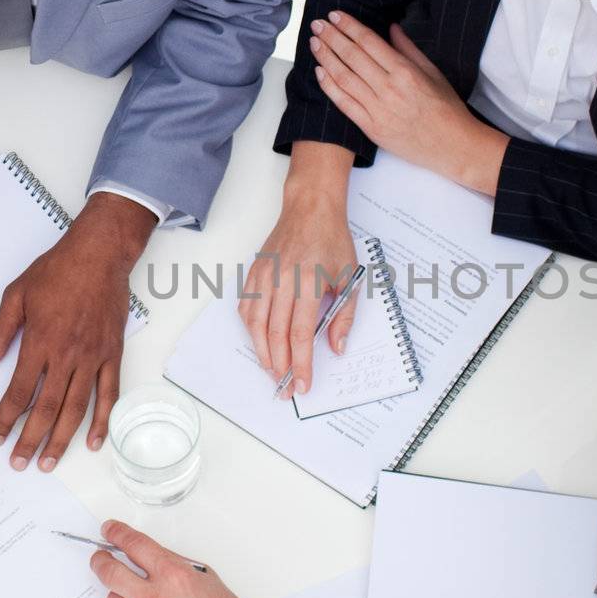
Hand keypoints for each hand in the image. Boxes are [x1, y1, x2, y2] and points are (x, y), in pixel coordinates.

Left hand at [0, 193, 154, 469]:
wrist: (99, 255)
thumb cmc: (57, 270)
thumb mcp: (16, 295)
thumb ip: (0, 332)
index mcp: (39, 342)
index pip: (18, 392)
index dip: (5, 420)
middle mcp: (66, 356)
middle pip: (46, 409)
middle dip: (31, 440)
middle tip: (20, 463)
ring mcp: (93, 358)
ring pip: (76, 409)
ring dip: (62, 439)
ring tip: (50, 462)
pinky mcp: (112, 355)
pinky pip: (109, 394)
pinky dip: (103, 421)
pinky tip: (95, 442)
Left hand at [89, 520, 304, 597]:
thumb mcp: (207, 578)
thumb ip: (175, 564)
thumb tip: (151, 556)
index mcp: (174, 575)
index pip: (134, 545)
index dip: (117, 533)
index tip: (109, 529)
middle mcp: (154, 597)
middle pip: (110, 571)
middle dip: (100, 560)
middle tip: (100, 557)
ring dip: (120, 592)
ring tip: (135, 594)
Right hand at [238, 146, 359, 396]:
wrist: (310, 208)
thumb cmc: (332, 240)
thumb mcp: (350, 276)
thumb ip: (344, 315)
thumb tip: (337, 347)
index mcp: (309, 282)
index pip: (301, 334)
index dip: (301, 363)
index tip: (302, 384)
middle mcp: (282, 280)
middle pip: (274, 334)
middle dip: (280, 367)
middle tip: (284, 389)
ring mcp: (264, 276)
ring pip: (255, 325)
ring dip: (261, 353)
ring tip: (272, 372)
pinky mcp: (254, 273)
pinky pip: (246, 308)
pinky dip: (249, 330)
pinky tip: (259, 343)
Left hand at [310, 14, 507, 191]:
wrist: (452, 146)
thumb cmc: (447, 109)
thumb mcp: (433, 72)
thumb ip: (408, 49)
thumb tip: (391, 28)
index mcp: (405, 71)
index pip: (369, 42)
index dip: (349, 26)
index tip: (335, 15)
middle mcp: (389, 89)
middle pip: (351, 56)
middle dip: (331, 37)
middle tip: (317, 24)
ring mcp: (378, 110)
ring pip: (343, 78)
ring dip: (325, 58)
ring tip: (314, 43)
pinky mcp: (371, 128)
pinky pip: (344, 104)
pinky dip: (329, 86)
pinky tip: (319, 72)